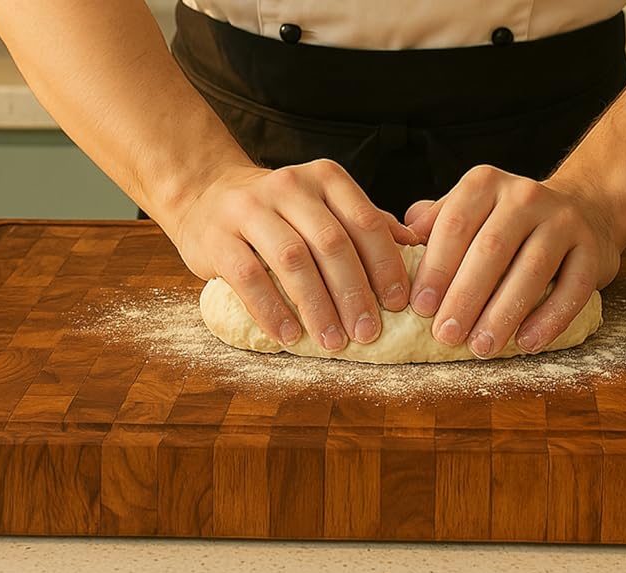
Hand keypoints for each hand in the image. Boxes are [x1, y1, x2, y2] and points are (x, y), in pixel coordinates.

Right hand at [171, 159, 420, 350]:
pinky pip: (249, 276)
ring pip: (293, 259)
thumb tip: (419, 250)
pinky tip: (290, 335)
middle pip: (331, 242)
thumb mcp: (324, 206)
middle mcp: (289, 185)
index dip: (386, 265)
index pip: (365, 221)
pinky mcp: (218, 236)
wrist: (206, 195)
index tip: (400, 304)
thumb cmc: (279, 212)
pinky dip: (273, 310)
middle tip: (368, 333)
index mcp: (325, 177)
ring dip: (317, 306)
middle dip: (354, 293)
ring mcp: (250, 209)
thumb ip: (365, 224)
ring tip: (333, 342)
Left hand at [404, 165, 625, 357]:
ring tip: (481, 346)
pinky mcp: (593, 249)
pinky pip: (572, 287)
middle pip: (491, 249)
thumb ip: (434, 225)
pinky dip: (550, 319)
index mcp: (485, 184)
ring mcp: (563, 220)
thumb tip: (397, 245)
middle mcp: (525, 195)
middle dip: (465, 296)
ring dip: (503, 312)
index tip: (420, 307)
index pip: (455, 225)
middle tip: (446, 335)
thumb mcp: (469, 211)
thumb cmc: (508, 223)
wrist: (584, 210)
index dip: (436, 268)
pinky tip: (527, 343)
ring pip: (532, 269)